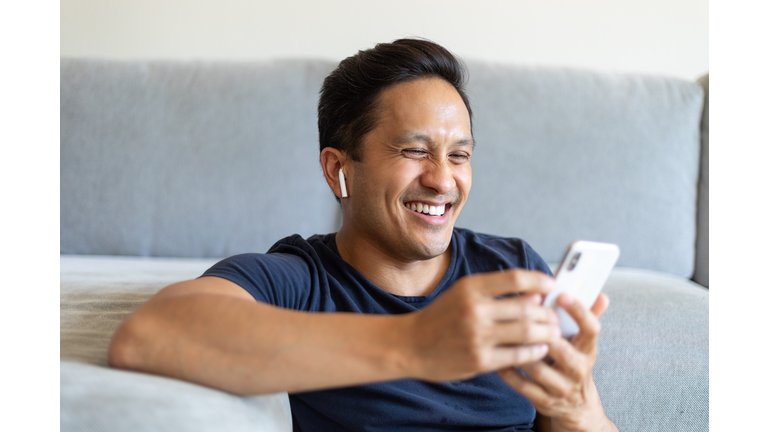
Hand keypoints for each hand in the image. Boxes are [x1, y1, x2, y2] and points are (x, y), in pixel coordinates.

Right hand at [404, 269, 561, 381]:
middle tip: (556, 316)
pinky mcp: (479, 360)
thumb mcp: (461, 294)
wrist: (410, 345)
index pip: (515, 278)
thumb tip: (533, 293)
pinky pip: (517, 355)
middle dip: (547, 312)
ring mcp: (477, 336)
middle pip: (526, 307)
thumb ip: (493, 291)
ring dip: (546, 332)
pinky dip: (534, 352)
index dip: (539, 281)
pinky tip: (539, 350)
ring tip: (553, 333)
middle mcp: (474, 310)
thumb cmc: (440, 317)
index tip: (551, 285)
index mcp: (470, 287)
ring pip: (526, 332)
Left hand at [498, 293, 616, 431]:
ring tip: (502, 334)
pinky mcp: (545, 401)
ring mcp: (562, 388)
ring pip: (537, 368)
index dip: (579, 311)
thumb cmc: (573, 364)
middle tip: (519, 315)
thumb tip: (600, 295)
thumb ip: (587, 318)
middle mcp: (579, 370)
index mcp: (588, 350)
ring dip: (518, 351)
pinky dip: (508, 371)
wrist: (576, 406)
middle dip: (539, 333)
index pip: (591, 329)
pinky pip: (522, 385)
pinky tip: (498, 357)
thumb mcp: (583, 344)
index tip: (562, 295)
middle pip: (561, 349)